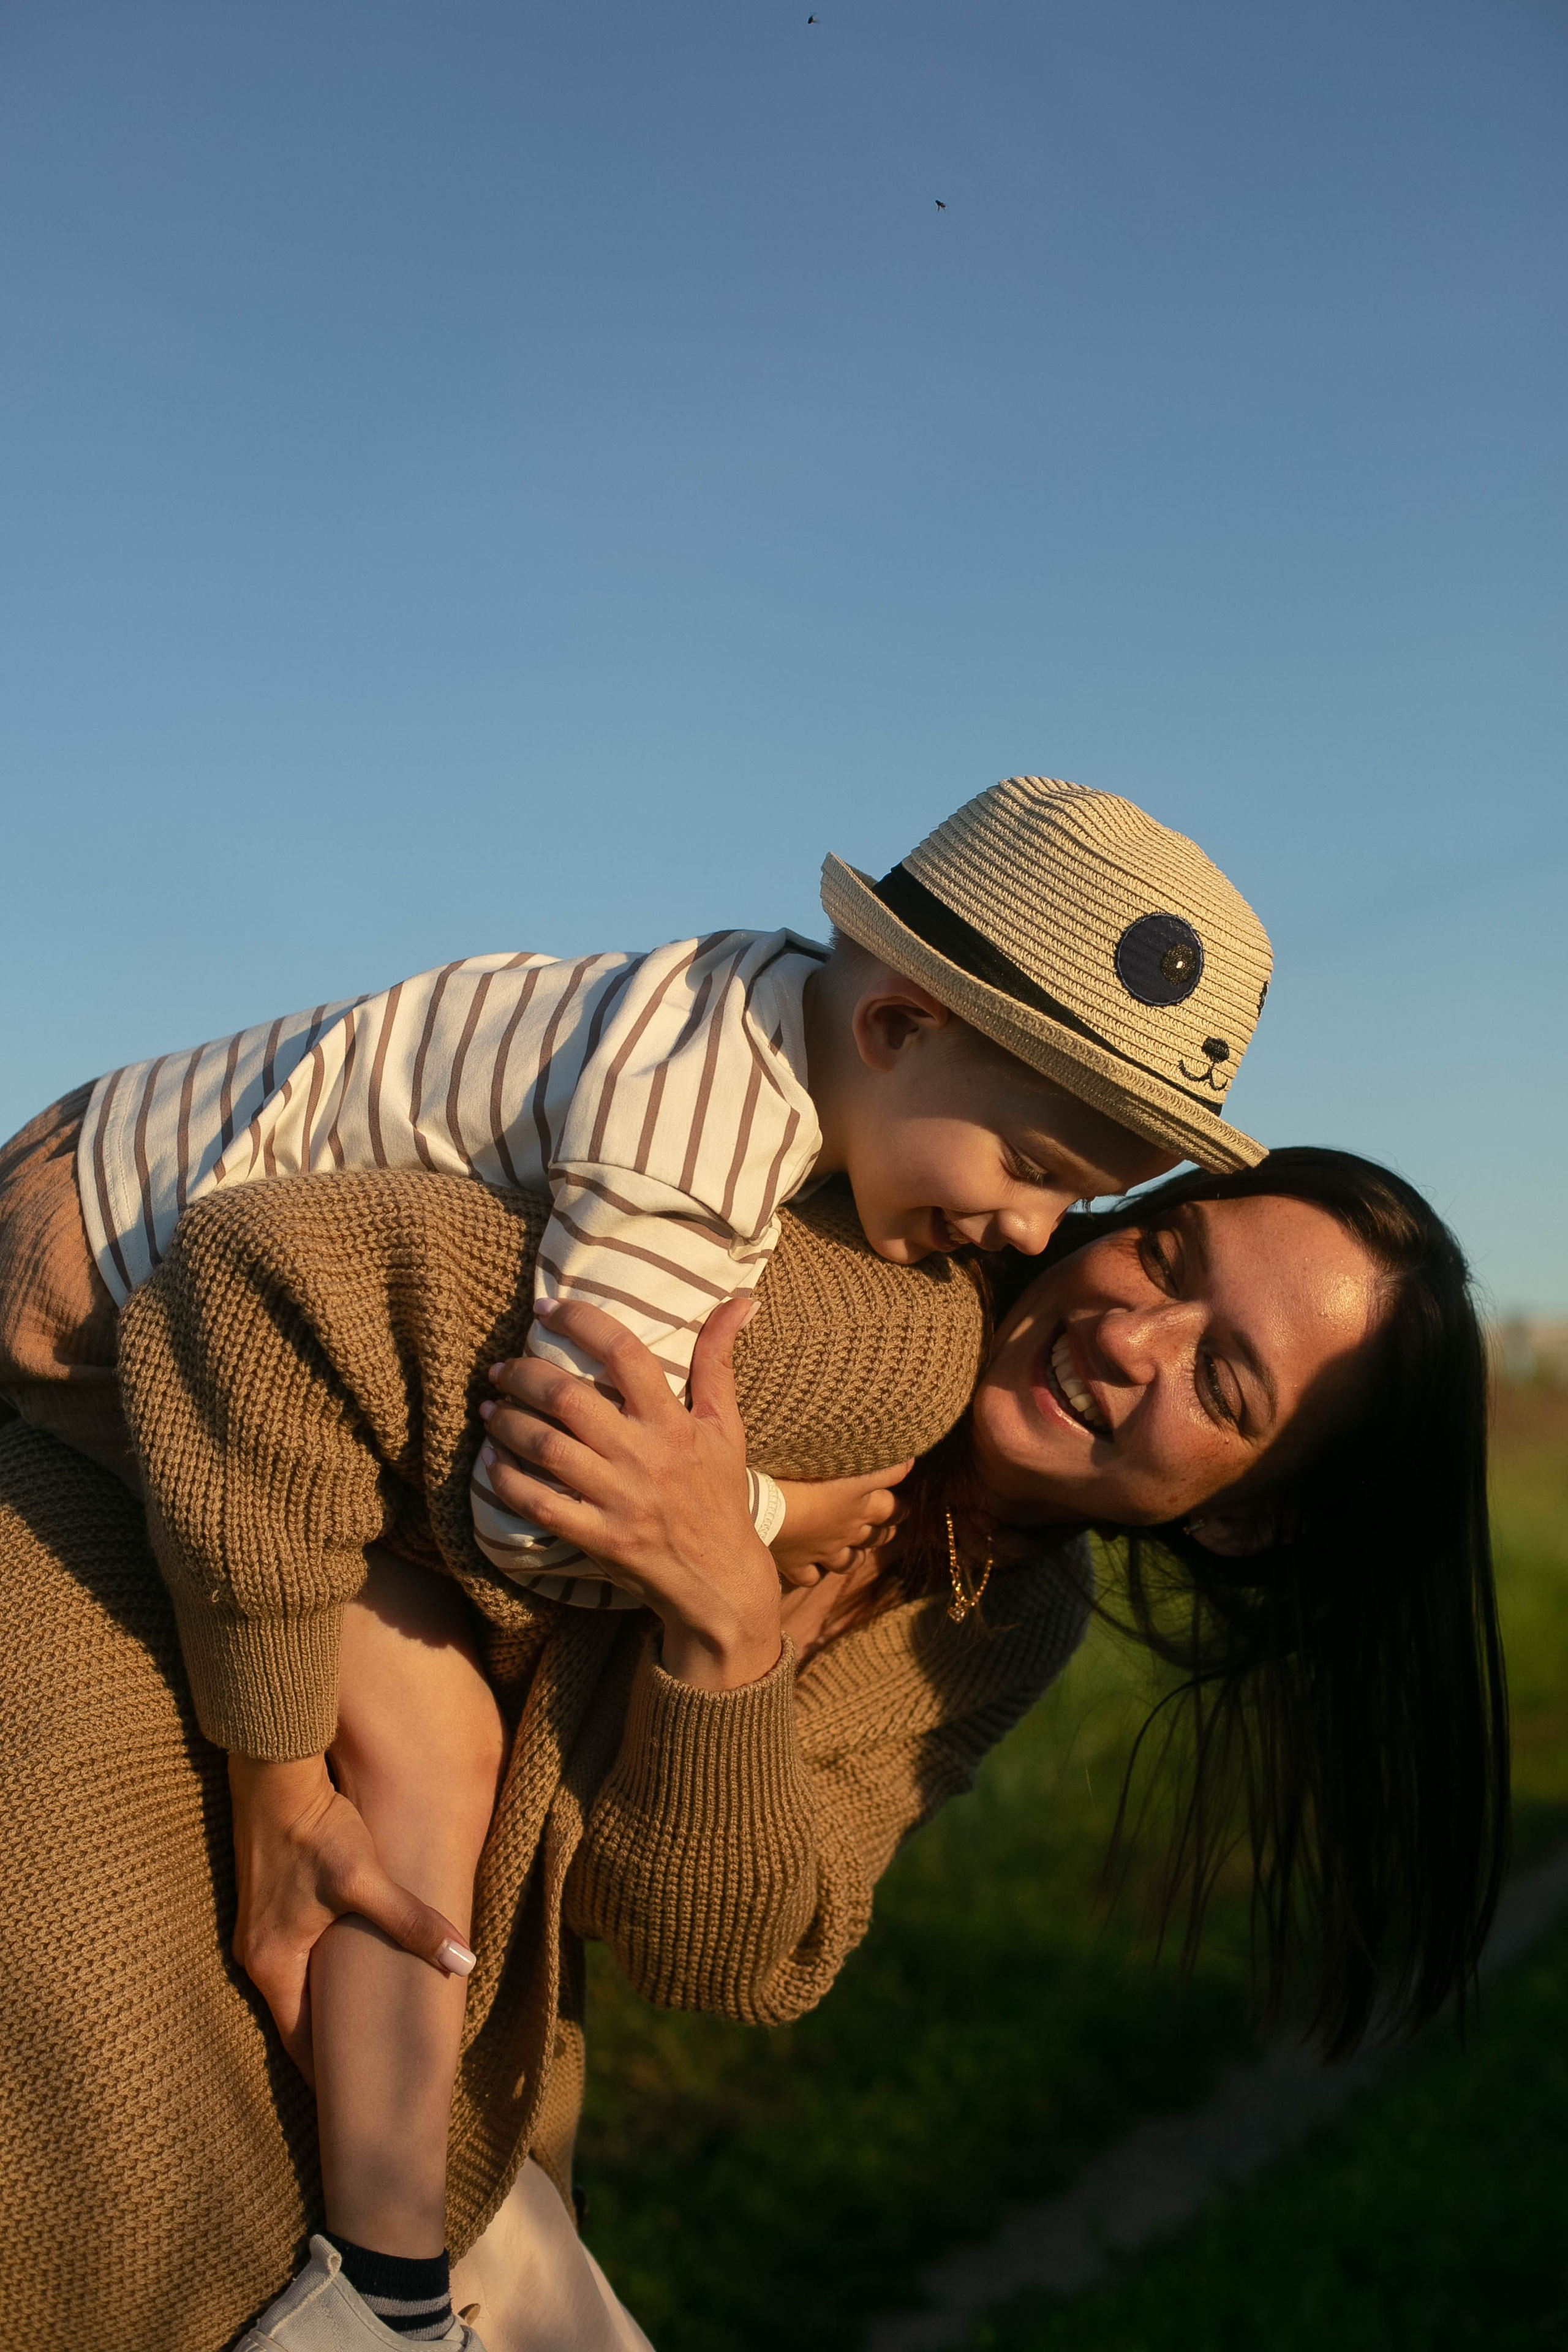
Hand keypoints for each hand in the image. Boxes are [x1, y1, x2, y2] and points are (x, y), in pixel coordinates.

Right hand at [228, 1752, 476, 2083]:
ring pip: (294, 1984)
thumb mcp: (366, 1879)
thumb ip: (411, 1924)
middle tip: (366, 2074)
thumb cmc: (315, 1828)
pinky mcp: (266, 1901)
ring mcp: (256, 1927)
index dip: (329, 2073)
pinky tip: (345, 1967)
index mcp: (272, 1964)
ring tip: (361, 2030)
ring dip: (324, 2004)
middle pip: (295, 2018)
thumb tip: (462, 1963)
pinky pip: (292, 1953)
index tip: (356, 2102)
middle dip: (329, 2045)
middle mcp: (255, 1954)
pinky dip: (317, 1970)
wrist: (272, 1771)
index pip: (299, 2043)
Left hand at [480, 1295, 782, 1690]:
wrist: (719, 1579)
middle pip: (569, 1398)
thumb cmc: (718, 1494)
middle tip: (502, 1368)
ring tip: (489, 1407)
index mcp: (673, 1422)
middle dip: (524, 1374)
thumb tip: (741, 1301)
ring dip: (507, 1422)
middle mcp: (644, 1456)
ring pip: (546, 1448)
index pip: (624, 1353)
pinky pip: (539, 1504)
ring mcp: (618, 1500)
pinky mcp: (598, 1538)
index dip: (580, 1321)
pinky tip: (493, 1460)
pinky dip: (508, 1479)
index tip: (545, 1308)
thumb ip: (718, 1361)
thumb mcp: (725, 1426)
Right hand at [770, 1463, 912, 1586]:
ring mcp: (822, 1552)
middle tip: (884, 1526)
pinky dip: (814, 1574)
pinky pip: (810, 1577)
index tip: (904, 1504)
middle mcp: (847, 1532)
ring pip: (848, 1562)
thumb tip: (914, 1461)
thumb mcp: (850, 1465)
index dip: (901, 1507)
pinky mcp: (796, 1563)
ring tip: (855, 1552)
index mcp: (861, 1505)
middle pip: (874, 1538)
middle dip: (882, 1533)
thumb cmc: (807, 1477)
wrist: (763, 1507)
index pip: (893, 1509)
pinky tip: (811, 1568)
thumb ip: (885, 1466)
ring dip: (855, 1557)